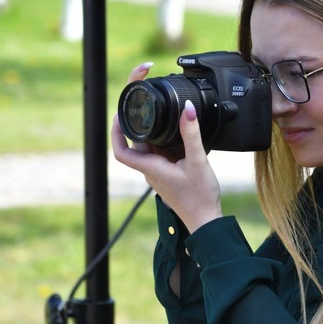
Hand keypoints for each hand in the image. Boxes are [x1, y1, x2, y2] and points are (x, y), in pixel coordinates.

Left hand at [112, 64, 222, 232]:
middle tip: (146, 103)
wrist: (206, 220)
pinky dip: (167, 141)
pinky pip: (162, 153)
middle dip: (139, 122)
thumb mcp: (197, 160)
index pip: (121, 150)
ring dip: (156, 131)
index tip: (120, 113)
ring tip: (167, 114)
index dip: (115, 131)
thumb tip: (188, 108)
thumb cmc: (199, 196)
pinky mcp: (168, 174)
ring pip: (150, 147)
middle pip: (136, 142)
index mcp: (150, 167)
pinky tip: (179, 134)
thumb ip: (191, 133)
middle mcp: (150, 170)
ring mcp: (159, 173)